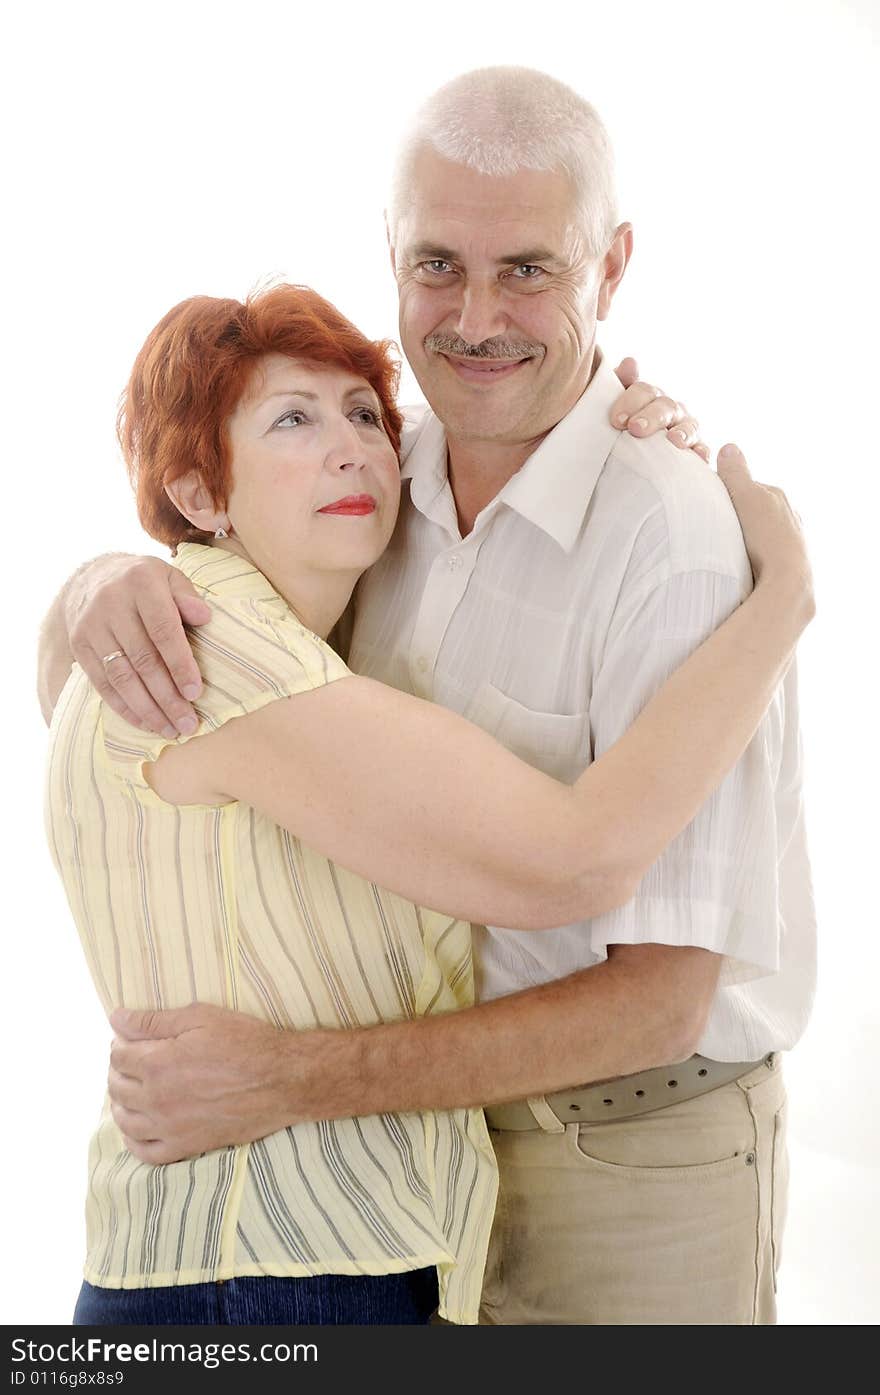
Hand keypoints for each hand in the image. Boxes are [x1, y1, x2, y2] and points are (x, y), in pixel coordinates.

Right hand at [66, 554, 210, 734]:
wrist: (92, 576)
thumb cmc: (145, 582)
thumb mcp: (169, 577)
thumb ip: (187, 597)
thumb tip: (205, 617)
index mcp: (141, 582)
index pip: (163, 630)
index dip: (180, 664)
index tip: (195, 693)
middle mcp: (111, 603)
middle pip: (143, 659)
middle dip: (167, 697)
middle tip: (188, 723)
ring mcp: (91, 626)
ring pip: (121, 676)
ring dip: (147, 709)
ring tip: (169, 729)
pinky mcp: (78, 645)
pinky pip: (102, 683)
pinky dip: (124, 707)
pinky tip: (144, 722)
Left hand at [108, 1002, 305, 1162]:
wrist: (282, 1080)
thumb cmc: (245, 1042)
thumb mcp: (200, 1017)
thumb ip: (154, 1020)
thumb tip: (116, 1018)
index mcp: (157, 1064)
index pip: (119, 1056)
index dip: (121, 1044)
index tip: (130, 1040)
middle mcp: (157, 1099)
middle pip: (117, 1087)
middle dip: (118, 1071)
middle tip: (132, 1061)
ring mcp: (170, 1127)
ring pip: (125, 1121)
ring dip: (120, 1104)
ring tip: (131, 1091)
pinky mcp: (187, 1146)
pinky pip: (145, 1153)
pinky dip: (133, 1141)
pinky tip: (138, 1128)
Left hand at [611, 357, 709, 461]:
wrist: (628, 462)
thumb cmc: (621, 429)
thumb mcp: (615, 409)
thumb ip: (617, 385)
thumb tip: (630, 362)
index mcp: (649, 397)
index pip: (643, 391)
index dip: (631, 402)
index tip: (617, 420)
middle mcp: (669, 409)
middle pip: (665, 407)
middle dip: (651, 417)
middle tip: (635, 429)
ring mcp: (684, 428)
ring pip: (687, 425)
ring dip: (682, 432)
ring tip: (674, 440)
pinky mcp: (695, 448)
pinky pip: (701, 448)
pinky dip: (702, 450)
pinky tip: (699, 455)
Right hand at [716, 444, 814, 621]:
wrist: (787, 580)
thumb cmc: (767, 537)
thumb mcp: (746, 497)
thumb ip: (736, 474)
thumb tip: (728, 446)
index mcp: (778, 497)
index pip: (747, 487)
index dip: (727, 493)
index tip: (710, 505)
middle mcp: (789, 515)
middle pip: (754, 510)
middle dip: (738, 516)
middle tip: (716, 529)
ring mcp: (790, 540)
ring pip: (760, 533)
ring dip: (746, 538)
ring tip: (728, 550)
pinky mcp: (787, 564)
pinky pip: (764, 554)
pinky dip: (753, 556)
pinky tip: (743, 565)